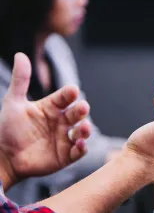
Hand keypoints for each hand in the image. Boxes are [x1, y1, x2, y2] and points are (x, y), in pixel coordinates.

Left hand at [0, 53, 91, 188]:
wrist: (3, 157)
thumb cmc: (8, 129)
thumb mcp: (13, 103)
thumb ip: (21, 80)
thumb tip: (21, 55)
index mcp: (51, 108)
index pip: (65, 98)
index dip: (69, 94)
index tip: (73, 91)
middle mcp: (61, 122)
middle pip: (76, 114)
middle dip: (81, 110)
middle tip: (83, 107)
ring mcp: (65, 139)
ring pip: (82, 132)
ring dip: (86, 130)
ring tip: (84, 128)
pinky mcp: (66, 156)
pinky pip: (78, 152)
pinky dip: (82, 148)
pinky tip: (80, 144)